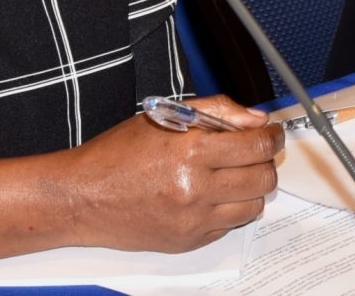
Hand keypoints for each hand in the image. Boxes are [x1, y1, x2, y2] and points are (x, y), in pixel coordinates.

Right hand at [63, 96, 283, 252]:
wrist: (81, 197)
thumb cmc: (118, 153)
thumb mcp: (168, 116)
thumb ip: (219, 112)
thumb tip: (257, 120)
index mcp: (191, 152)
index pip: (258, 146)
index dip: (273, 137)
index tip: (271, 134)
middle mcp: (195, 189)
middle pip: (263, 179)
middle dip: (265, 162)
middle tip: (254, 153)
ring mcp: (192, 220)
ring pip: (253, 206)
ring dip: (252, 188)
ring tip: (234, 175)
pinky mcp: (187, 242)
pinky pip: (229, 226)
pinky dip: (229, 210)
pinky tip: (212, 195)